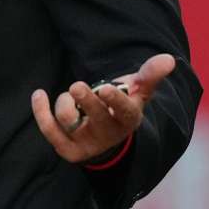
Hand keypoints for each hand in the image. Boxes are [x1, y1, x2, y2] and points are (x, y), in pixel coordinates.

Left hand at [31, 53, 176, 163]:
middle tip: (77, 86)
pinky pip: (50, 130)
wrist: (107, 137)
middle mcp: (110, 134)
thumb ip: (150, 74)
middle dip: (86, 101)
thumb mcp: (137, 90)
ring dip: (65, 101)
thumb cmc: (122, 105)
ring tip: (73, 97)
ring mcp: (89, 144)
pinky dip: (41, 112)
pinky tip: (39, 94)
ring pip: (69, 120)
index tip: (105, 88)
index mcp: (129, 119)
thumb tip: (169, 59)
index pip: (125, 111)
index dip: (115, 101)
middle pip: (96, 118)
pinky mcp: (69, 150)